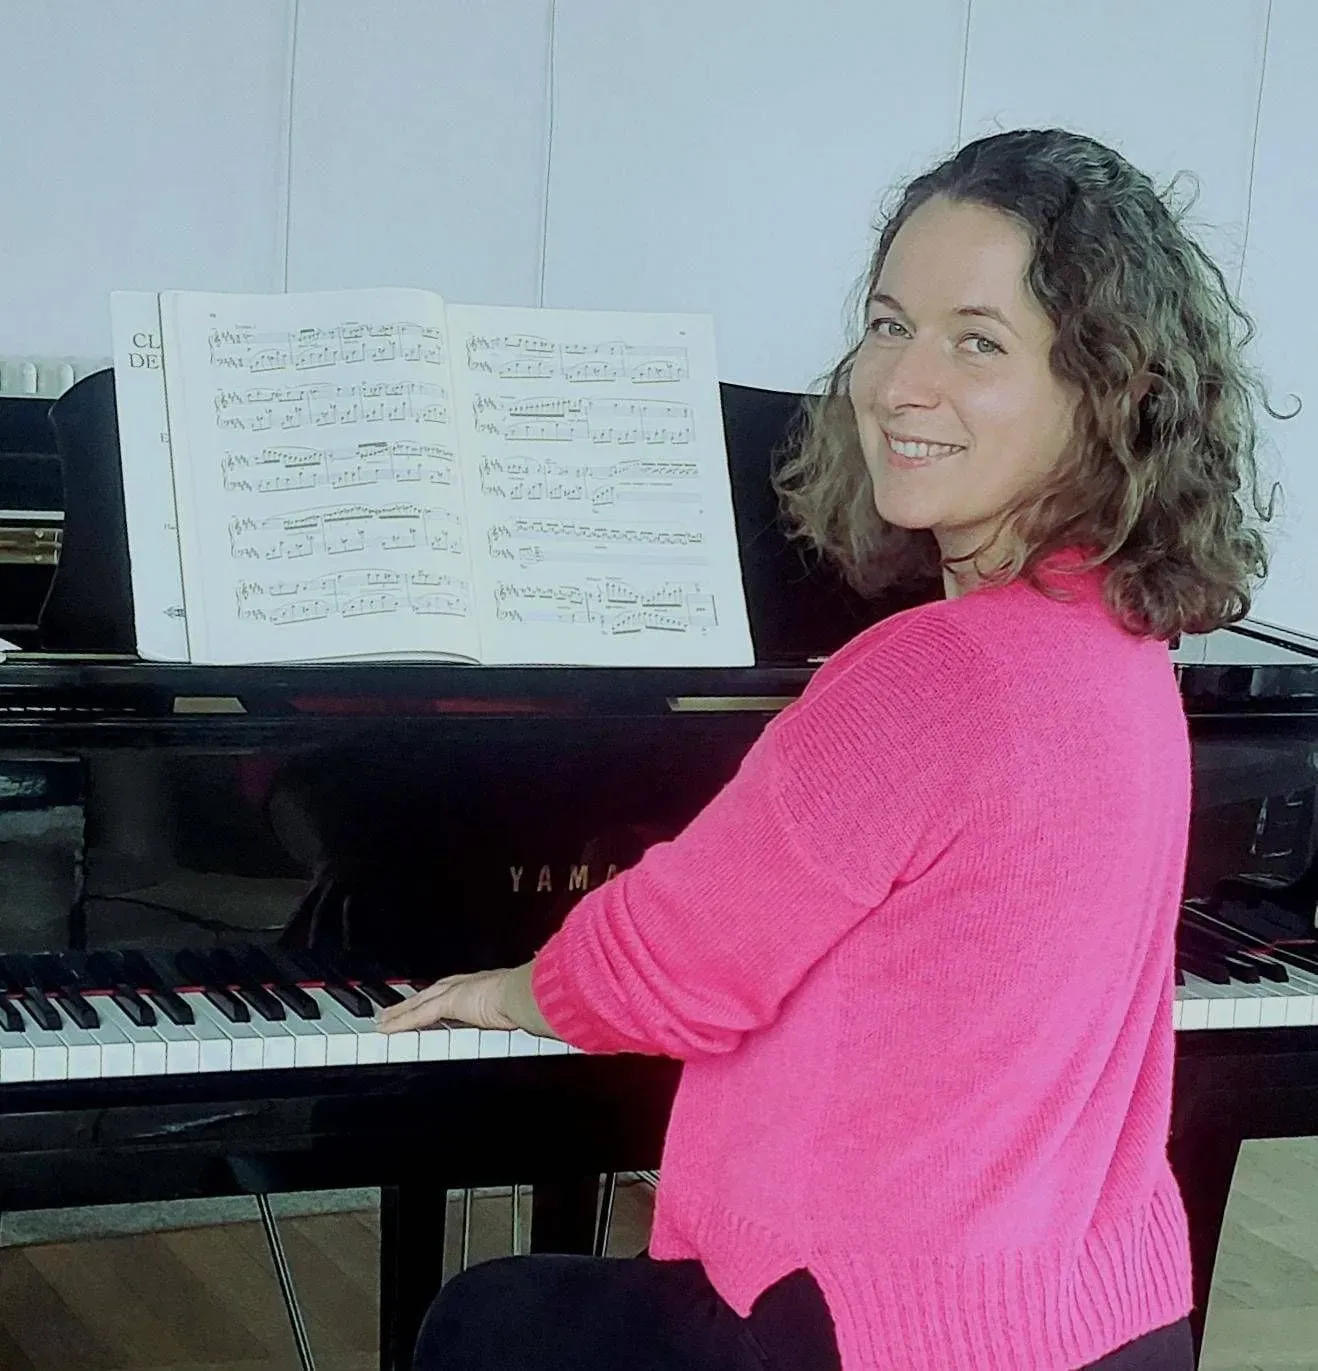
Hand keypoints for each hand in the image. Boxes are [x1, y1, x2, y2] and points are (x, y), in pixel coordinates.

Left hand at [377, 969, 518, 1033]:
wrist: (527, 993)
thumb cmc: (529, 999)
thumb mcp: (518, 1008)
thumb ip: (512, 1014)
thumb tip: (523, 1019)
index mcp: (482, 986)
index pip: (451, 991)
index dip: (435, 998)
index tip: (426, 1003)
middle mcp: (466, 985)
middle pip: (429, 994)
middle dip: (410, 1002)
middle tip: (393, 1010)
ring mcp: (455, 993)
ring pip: (418, 1003)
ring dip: (399, 1012)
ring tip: (382, 1020)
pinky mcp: (446, 1004)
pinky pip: (417, 1016)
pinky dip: (400, 1022)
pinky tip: (386, 1028)